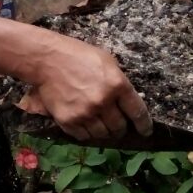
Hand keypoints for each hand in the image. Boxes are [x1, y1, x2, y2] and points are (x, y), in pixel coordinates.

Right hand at [24, 35, 152, 143]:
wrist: (47, 60)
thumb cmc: (79, 56)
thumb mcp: (107, 62)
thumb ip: (119, 82)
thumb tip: (127, 102)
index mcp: (117, 84)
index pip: (137, 112)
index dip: (143, 125)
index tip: (145, 132)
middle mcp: (103, 101)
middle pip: (119, 127)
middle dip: (120, 128)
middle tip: (117, 126)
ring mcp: (85, 113)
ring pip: (102, 134)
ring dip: (103, 132)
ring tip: (100, 125)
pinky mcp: (69, 121)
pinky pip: (83, 136)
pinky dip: (86, 133)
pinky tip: (85, 124)